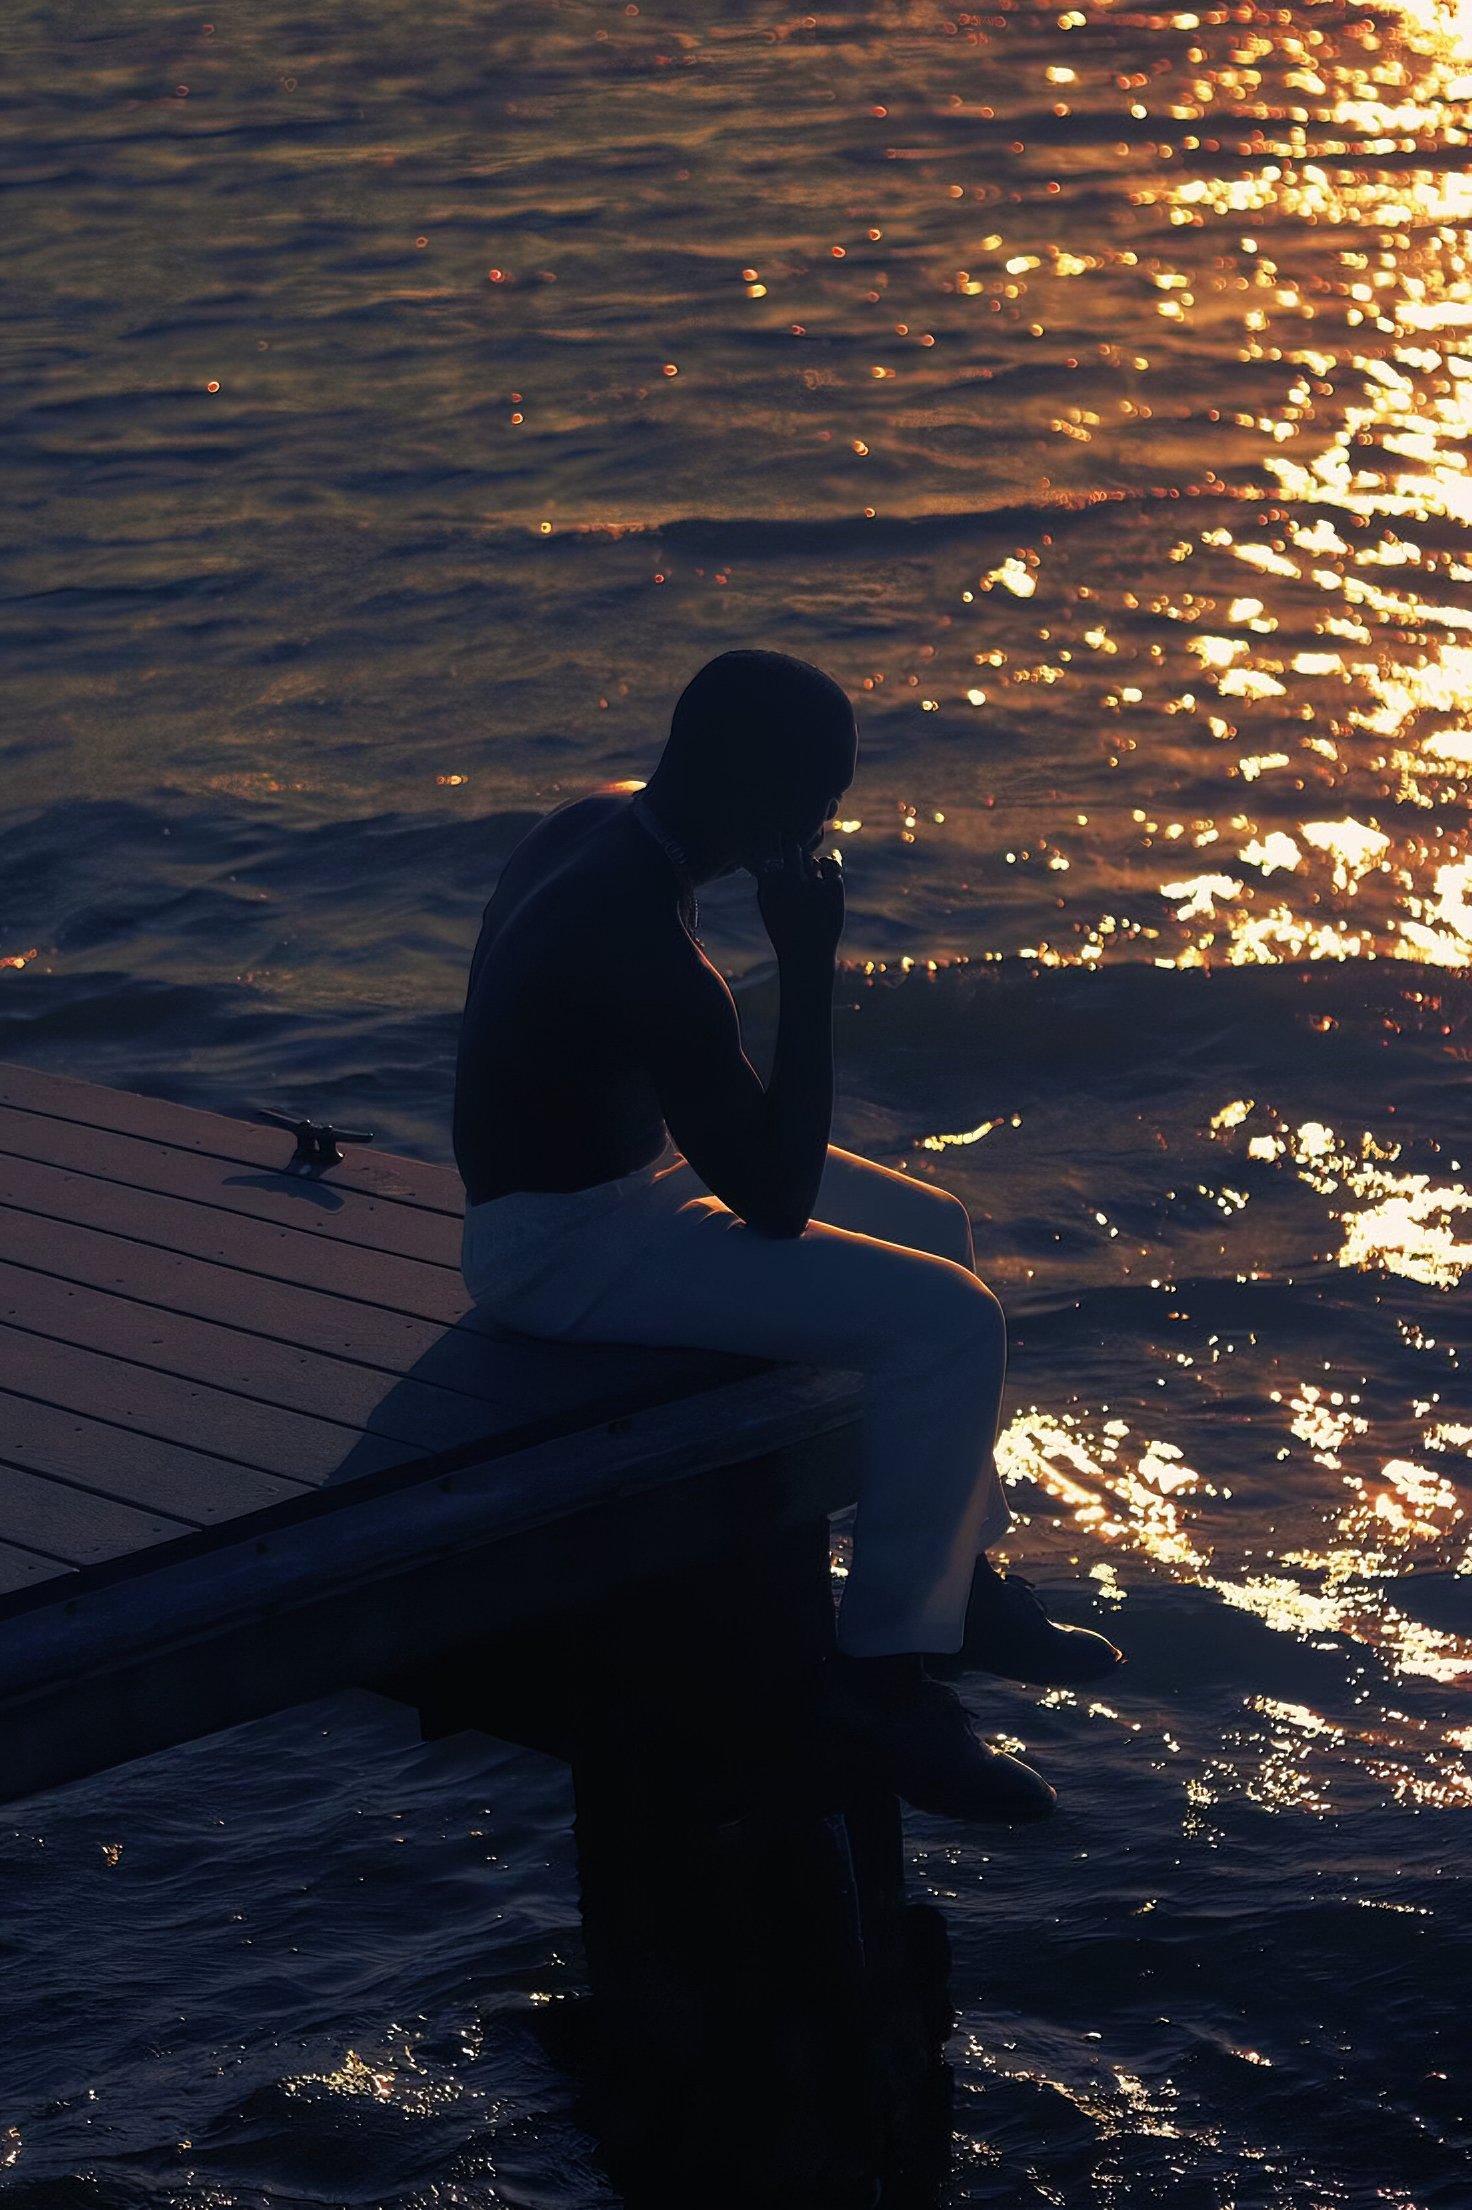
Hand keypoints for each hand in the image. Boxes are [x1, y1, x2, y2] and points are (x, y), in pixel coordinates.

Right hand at [756, 836, 844, 965]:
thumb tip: (776, 850)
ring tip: (808, 880)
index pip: (771, 851)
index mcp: (769, 886)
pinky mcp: (833, 889)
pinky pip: (831, 866)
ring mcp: (812, 885)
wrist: (806, 956)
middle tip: (794, 862)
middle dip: (792, 852)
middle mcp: (789, 882)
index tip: (778, 851)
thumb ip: (768, 878)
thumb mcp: (768, 905)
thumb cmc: (783, 930)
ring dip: (809, 864)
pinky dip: (828, 865)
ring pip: (810, 859)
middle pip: (791, 848)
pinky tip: (824, 870)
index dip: (775, 847)